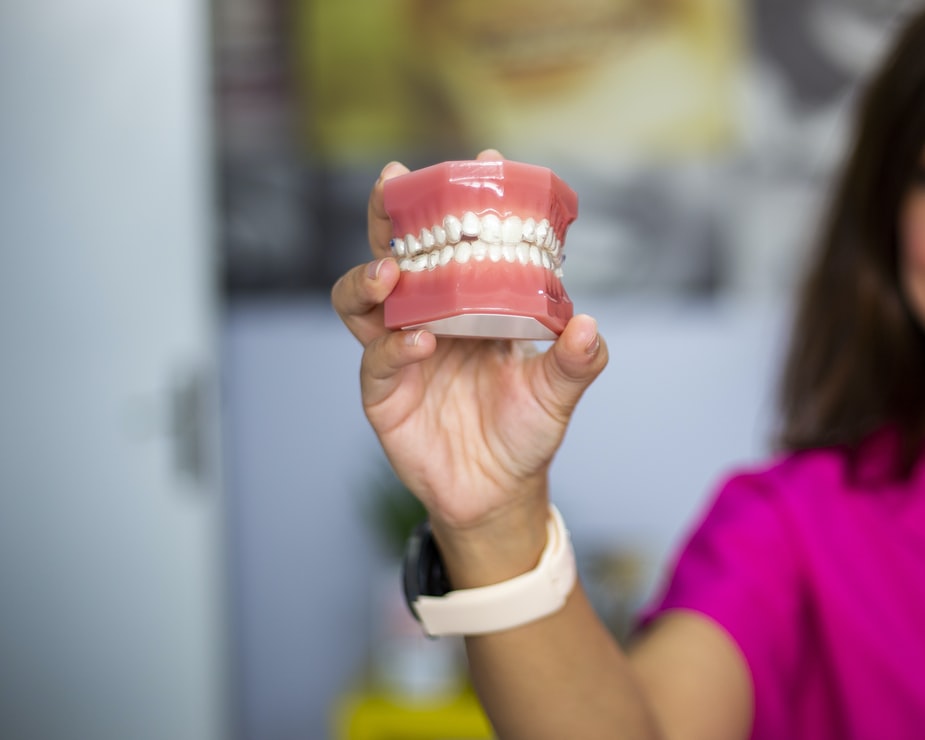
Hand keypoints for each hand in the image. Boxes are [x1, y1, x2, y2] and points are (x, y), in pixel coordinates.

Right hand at [331, 151, 607, 578]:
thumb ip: (576, 361)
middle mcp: (428, 317)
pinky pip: (375, 357)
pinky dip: (393, 344)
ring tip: (394, 270)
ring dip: (371, 277)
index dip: (467, 202)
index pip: (460, 242)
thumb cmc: (525, 432)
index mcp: (469, 305)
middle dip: (389, 216)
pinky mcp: (381, 391)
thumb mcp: (558, 392)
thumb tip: (588, 325)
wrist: (497, 492)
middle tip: (395, 184)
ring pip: (361, 299)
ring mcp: (398, 351)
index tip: (489, 163)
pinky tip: (420, 340)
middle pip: (396, 254)